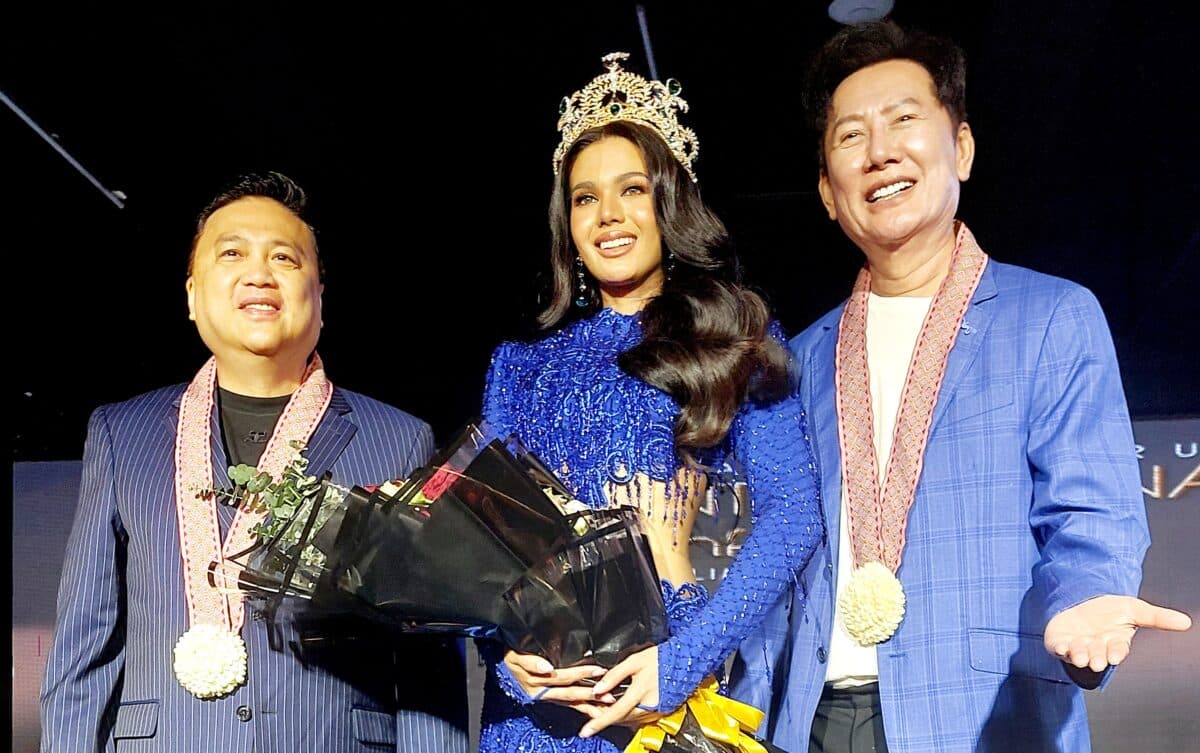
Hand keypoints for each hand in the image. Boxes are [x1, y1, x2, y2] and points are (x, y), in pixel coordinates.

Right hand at [504, 651, 610, 709]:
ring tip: (607, 706)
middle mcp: (542, 692)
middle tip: (610, 694)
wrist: (500, 665)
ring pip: (571, 702)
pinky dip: (582, 707)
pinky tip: (594, 710)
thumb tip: (547, 668)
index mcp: (536, 681)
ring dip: (589, 705)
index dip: (581, 673)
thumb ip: (530, 662)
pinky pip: (567, 705)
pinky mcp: (549, 698)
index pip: (563, 677)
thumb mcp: (515, 656)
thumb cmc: (510, 656)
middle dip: (591, 694)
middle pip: (570, 694)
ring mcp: (546, 697)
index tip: (599, 670)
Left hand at [579, 645, 663, 737]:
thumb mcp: (634, 661)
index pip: (615, 711)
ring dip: (616, 716)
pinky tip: (621, 706)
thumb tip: (598, 688)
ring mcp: (655, 710)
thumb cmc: (661, 659)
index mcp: (641, 691)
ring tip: (604, 708)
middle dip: (605, 717)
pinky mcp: (659, 711)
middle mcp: (649, 705)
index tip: (586, 732)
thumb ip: (614, 675)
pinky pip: (638, 717)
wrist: (685, 661)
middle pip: (621, 718)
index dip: (599, 722)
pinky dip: (627, 714)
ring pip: (629, 719)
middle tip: (591, 711)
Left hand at [1044, 595, 1191, 671]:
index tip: (1115, 655)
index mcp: (1115, 642)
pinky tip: (1061, 646)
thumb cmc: (1110, 609)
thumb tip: (1187, 622)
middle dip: (1098, 658)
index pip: (1117, 650)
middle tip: (1097, 661)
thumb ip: (1157, 617)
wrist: (1081, 597)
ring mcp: (1077, 646)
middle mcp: (1096, 648)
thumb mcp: (1134, 609)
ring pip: (1079, 655)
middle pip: (1098, 656)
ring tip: (1080, 655)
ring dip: (1080, 654)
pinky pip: (1057, 648)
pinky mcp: (1058, 642)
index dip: (1116, 652)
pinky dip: (1059, 648)